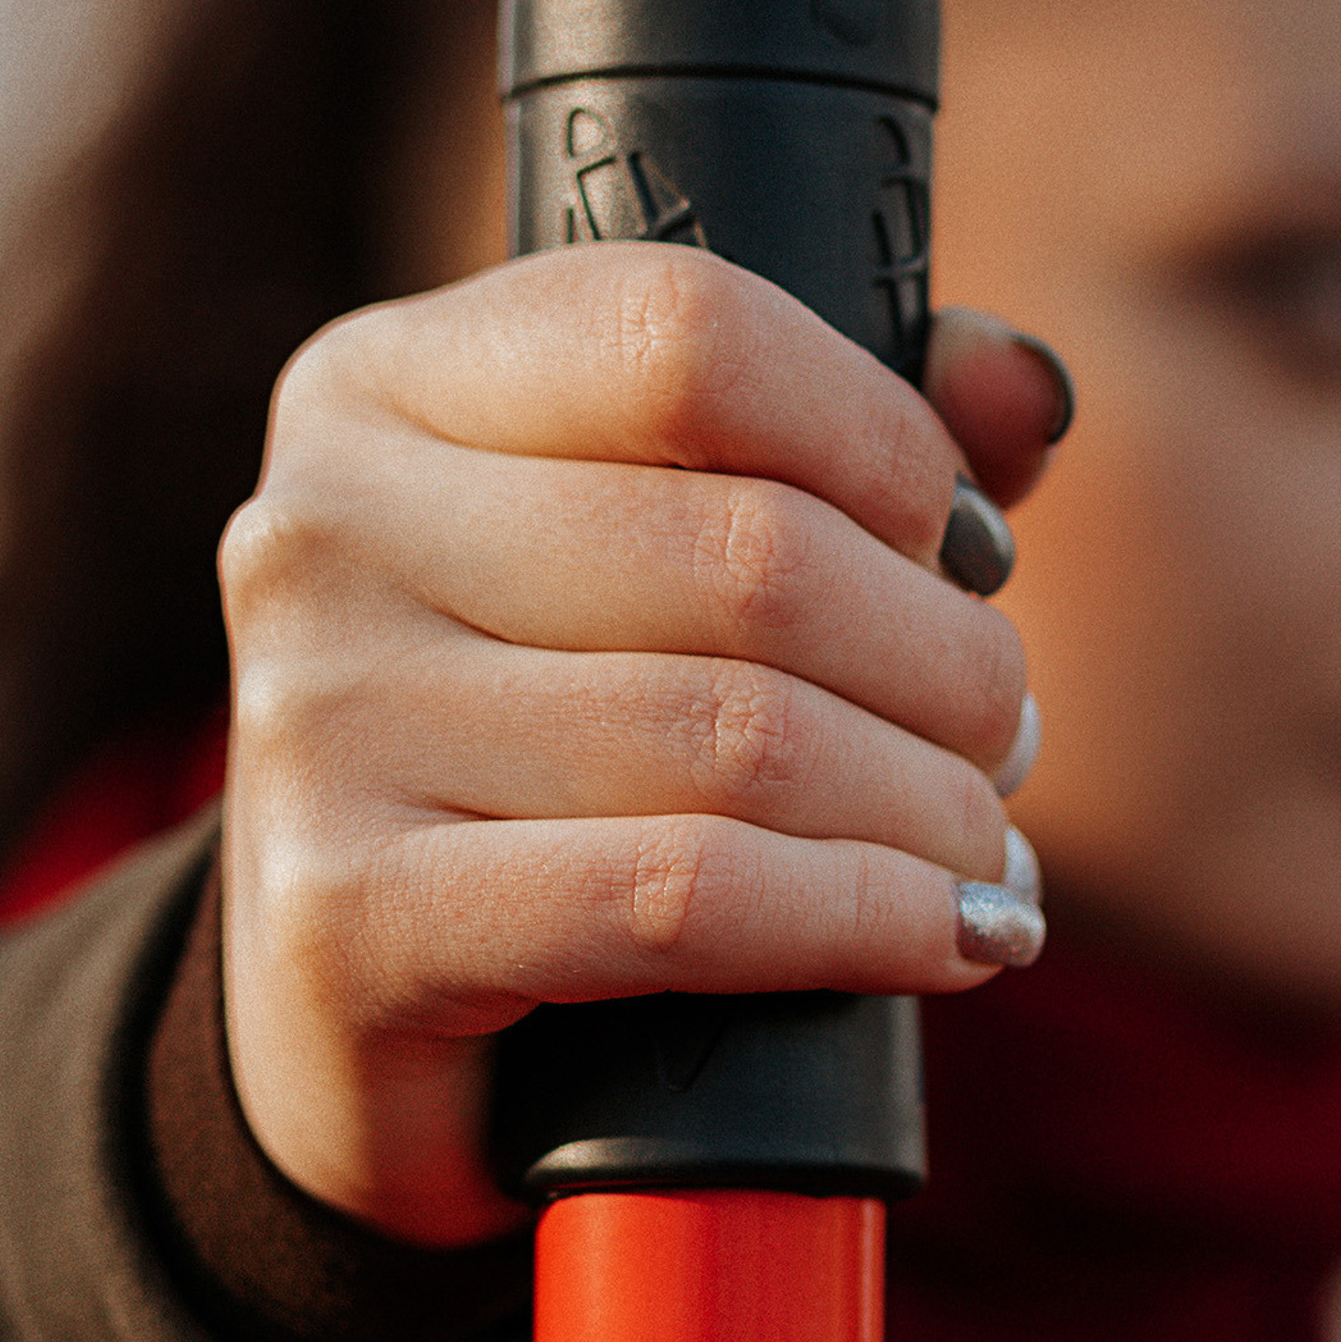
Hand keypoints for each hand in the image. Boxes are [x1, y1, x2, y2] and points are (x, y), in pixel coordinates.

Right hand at [218, 245, 1067, 1244]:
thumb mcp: (678, 554)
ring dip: (932, 810)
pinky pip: (687, 899)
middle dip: (946, 665)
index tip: (967, 552)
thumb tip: (1024, 385)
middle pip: (754, 556)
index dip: (886, 442)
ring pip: (743, 739)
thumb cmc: (563, 741)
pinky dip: (868, 921)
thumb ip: (859, 441)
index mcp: (397, 384)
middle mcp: (324, 528)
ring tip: (985, 851)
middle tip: (1001, 734)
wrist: (366, 1005)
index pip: (695, 335)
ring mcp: (316, 725)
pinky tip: (960, 940)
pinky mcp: (349, 922)